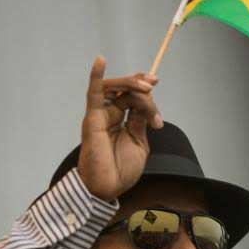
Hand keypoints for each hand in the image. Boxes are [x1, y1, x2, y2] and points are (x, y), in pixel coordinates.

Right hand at [78, 56, 163, 201]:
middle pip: (127, 92)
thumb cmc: (121, 171)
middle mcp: (110, 116)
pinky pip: (93, 94)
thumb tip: (146, 104)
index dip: (145, 93)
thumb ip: (140, 122)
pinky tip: (100, 60)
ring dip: (130, 83)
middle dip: (142, 88)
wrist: (107, 188)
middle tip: (153, 86)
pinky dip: (96, 76)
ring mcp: (101, 116)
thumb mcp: (139, 143)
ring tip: (146, 87)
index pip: (134, 99)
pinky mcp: (93, 118)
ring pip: (115, 89)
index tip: (156, 88)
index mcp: (123, 122)